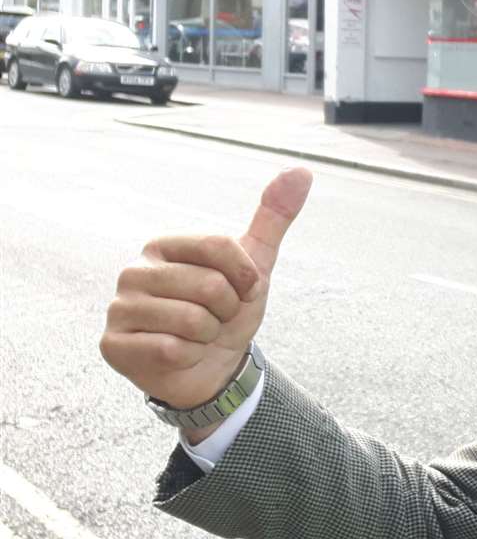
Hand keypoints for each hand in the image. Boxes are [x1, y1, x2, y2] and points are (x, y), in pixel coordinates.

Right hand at [102, 168, 312, 436]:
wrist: (211, 368)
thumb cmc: (226, 311)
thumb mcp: (255, 265)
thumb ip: (274, 218)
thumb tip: (301, 170)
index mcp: (162, 246)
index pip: (221, 246)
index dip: (246, 276)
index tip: (242, 290)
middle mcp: (133, 272)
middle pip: (209, 285)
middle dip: (228, 309)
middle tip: (216, 318)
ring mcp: (118, 308)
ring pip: (191, 320)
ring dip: (209, 335)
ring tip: (197, 336)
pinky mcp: (112, 345)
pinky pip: (171, 348)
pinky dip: (188, 356)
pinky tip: (179, 354)